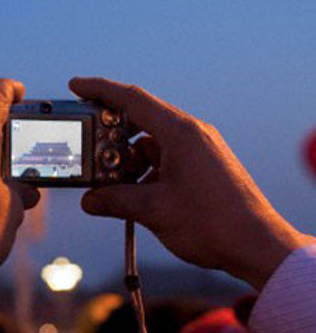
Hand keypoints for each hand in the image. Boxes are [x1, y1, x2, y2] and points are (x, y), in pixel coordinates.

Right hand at [71, 77, 313, 288]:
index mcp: (180, 133)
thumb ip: (114, 200)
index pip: (132, 99)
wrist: (256, 246)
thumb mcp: (153, 210)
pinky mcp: (203, 167)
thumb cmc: (212, 223)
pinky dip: (145, 172)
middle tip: (87, 152)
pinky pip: (166, 160)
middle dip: (109, 137)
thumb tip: (89, 200)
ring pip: (151, 145)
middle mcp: (192, 135)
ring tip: (110, 185)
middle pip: (140, 122)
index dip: (100, 90)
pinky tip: (134, 195)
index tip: (76, 86)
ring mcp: (199, 151)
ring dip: (127, 161)